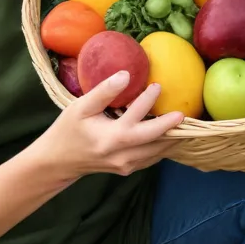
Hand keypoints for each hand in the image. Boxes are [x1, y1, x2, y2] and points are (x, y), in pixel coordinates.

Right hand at [38, 70, 184, 180]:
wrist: (58, 162)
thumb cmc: (68, 130)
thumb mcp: (81, 107)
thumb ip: (104, 92)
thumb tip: (127, 74)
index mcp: (111, 137)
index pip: (138, 116)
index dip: (149, 99)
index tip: (158, 85)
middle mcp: (122, 154)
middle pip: (156, 140)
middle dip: (172, 126)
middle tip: (185, 112)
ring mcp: (126, 165)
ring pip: (158, 152)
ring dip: (172, 138)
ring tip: (185, 123)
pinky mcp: (128, 169)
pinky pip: (152, 158)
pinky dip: (163, 146)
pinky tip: (170, 135)